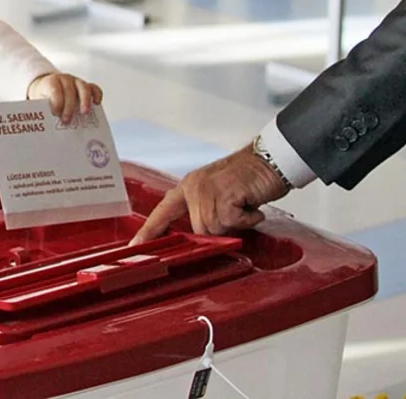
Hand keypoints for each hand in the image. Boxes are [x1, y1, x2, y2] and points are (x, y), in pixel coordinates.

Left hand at [27, 72, 102, 124]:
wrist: (48, 87)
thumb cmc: (45, 97)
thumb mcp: (41, 102)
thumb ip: (45, 110)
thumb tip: (48, 127)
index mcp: (51, 82)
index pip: (55, 90)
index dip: (57, 102)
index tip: (56, 114)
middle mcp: (65, 79)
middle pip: (70, 91)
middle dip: (69, 107)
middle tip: (67, 121)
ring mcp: (76, 81)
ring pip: (84, 87)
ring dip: (85, 101)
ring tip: (84, 113)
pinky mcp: (85, 85)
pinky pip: (93, 88)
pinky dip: (97, 95)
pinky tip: (96, 104)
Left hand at [130, 145, 289, 244]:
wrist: (270, 160)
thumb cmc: (248, 178)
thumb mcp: (218, 192)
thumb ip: (204, 210)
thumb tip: (202, 235)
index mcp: (189, 186)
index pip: (163, 210)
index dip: (150, 229)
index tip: (136, 244)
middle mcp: (195, 188)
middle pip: (199, 229)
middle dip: (220, 227)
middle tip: (236, 210)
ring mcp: (208, 192)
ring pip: (215, 229)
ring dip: (235, 223)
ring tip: (244, 205)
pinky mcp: (225, 197)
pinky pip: (233, 223)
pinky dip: (247, 219)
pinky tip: (251, 205)